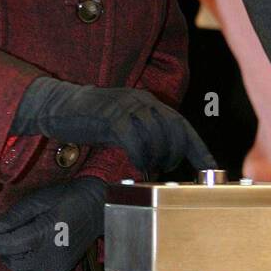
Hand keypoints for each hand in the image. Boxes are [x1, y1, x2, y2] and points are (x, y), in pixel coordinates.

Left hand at [0, 176, 106, 270]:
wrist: (100, 208)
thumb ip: (15, 215)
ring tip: (20, 238)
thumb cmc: (71, 198)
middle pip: (9, 260)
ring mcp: (56, 266)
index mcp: (42, 235)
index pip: (2, 246)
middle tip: (7, 227)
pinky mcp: (61, 270)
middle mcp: (48, 256)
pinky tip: (30, 250)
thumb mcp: (40, 199)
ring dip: (13, 257)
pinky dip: (25, 267)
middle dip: (2, 245)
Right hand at [12, 76, 216, 173]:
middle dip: (175, 155)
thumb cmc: (89, 119)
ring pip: (158, 136)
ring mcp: (127, 107)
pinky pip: (135, 139)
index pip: (183, 126)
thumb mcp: (122, 124)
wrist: (57, 105)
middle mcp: (142, 101)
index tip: (213, 170)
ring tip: (150, 170)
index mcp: (149, 102)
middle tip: (165, 169)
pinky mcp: (110, 116)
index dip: (200, 149)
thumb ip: (142, 134)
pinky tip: (138, 167)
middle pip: (175, 131)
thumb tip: (159, 159)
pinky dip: (140, 156)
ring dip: (158, 158)